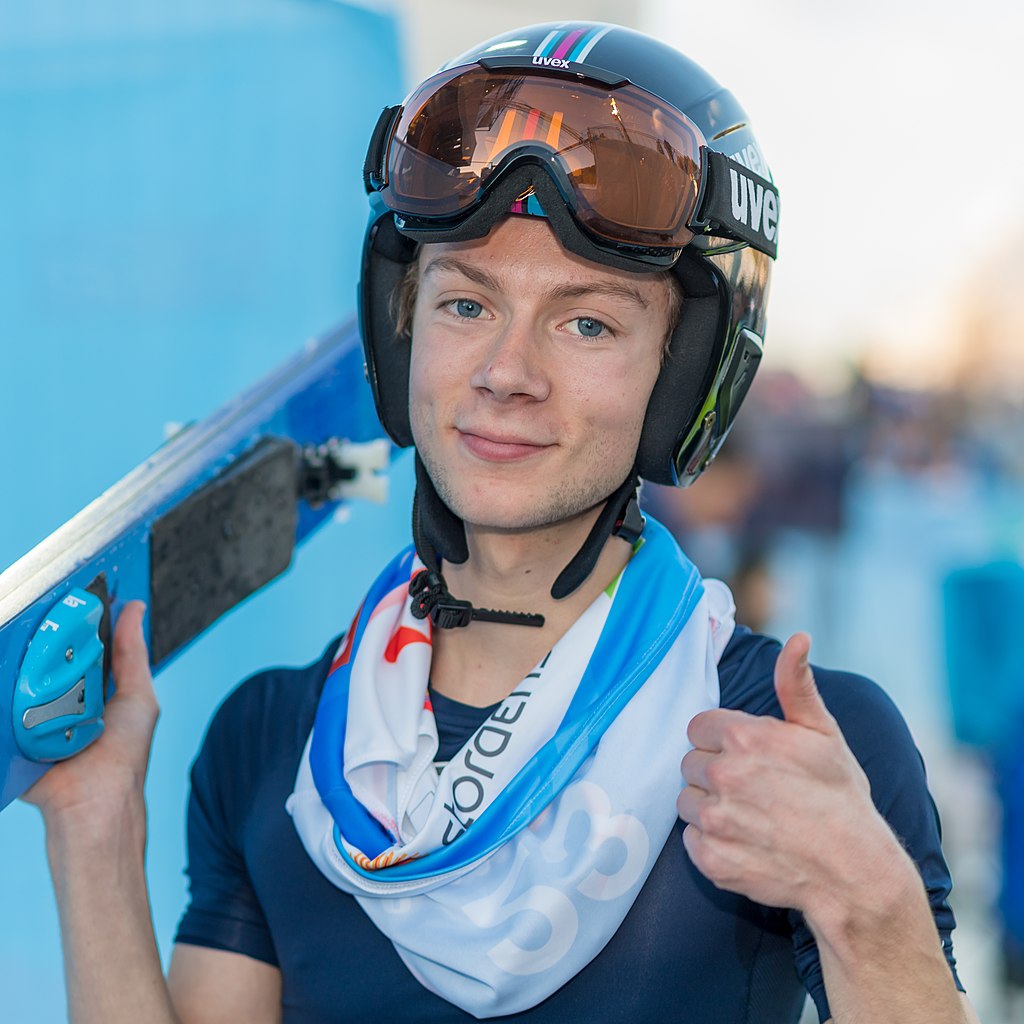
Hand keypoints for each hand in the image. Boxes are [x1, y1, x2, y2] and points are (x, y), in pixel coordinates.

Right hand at [22, 602, 158, 840]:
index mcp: (87, 687)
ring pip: (17, 677)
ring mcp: (31, 713)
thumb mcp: (136, 696)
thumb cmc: (123, 753)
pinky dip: (4, 687)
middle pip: (43, 657)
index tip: (64, 588)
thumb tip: (134, 607)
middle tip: (36, 605)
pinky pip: (2, 702)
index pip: (74, 645)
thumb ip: (133, 654)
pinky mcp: (10, 730)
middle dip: (40, 635)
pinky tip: (5, 661)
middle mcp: (58, 697)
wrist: (93, 803)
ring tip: (17, 627)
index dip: (70, 620)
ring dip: (18, 658)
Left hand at [677, 633, 903, 917]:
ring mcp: (715, 820)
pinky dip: (711, 843)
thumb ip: (796, 684)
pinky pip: (691, 840)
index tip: (747, 755)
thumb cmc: (840, 797)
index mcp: (744, 739)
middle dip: (715, 771)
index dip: (721, 740)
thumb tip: (798, 637)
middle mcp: (723, 776)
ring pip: (686, 802)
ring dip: (709, 806)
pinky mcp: (711, 859)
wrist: (855, 872)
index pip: (698, 728)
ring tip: (750, 815)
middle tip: (753, 788)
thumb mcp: (823, 733)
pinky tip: (745, 842)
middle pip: (690, 763)